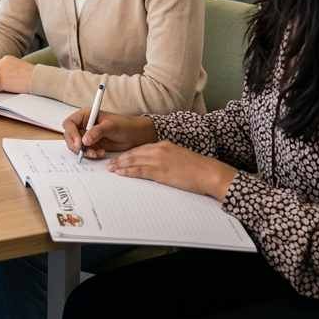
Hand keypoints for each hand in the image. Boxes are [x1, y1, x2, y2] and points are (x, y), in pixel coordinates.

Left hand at [0, 55, 34, 93]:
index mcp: (6, 58)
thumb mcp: (18, 65)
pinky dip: (1, 90)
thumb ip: (8, 67)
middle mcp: (1, 64)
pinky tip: (9, 89)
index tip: (6, 78)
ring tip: (11, 86)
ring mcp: (0, 73)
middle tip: (8, 84)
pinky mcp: (1, 82)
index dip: (0, 74)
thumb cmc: (31, 74)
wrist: (37, 78)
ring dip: (0, 85)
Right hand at [62, 110, 156, 158]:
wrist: (136, 136)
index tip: (78, 143)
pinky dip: (90, 155)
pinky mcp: (93, 145)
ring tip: (96, 153)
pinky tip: (100, 153)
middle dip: (75, 145)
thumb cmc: (126, 125)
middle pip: (70, 136)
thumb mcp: (111, 126)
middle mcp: (85, 125)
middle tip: (84, 151)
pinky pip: (85, 152)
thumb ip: (97, 132)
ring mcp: (88, 135)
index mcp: (86, 115)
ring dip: (84, 152)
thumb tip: (84, 139)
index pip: (70, 123)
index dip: (71, 133)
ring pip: (76, 146)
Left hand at [107, 141, 237, 201]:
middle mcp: (159, 150)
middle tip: (110, 163)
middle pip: (134, 153)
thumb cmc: (197, 168)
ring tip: (111, 168)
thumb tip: (158, 164)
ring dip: (120, 165)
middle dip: (121, 158)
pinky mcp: (160, 172)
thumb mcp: (180, 156)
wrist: (208, 172)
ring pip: (134, 161)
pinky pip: (139, 171)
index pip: (141, 148)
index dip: (129, 153)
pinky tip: (120, 173)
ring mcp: (159, 160)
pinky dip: (127, 171)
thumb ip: (167, 157)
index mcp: (164, 145)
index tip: (121, 156)